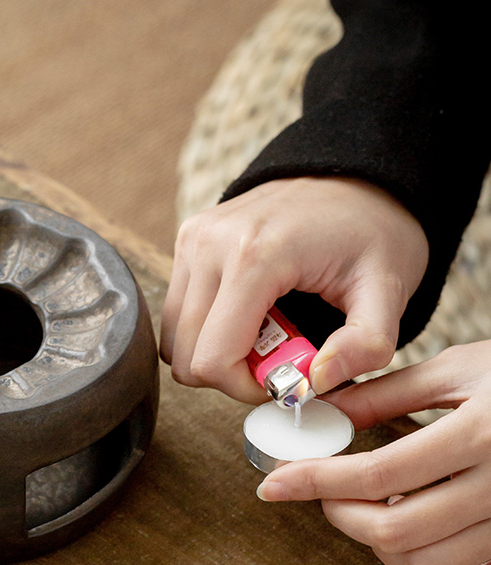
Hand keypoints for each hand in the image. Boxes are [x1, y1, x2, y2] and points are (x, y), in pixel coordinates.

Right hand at [160, 177, 427, 402]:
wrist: (352, 176)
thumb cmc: (372, 232)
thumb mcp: (389, 289)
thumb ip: (366, 344)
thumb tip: (317, 381)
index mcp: (254, 256)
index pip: (212, 360)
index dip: (246, 388)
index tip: (287, 379)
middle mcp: (209, 244)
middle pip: (185, 356)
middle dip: (232, 373)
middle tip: (280, 358)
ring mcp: (192, 239)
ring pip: (174, 338)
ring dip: (217, 351)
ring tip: (267, 333)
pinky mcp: (187, 240)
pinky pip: (179, 312)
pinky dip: (208, 328)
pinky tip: (250, 314)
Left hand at [257, 341, 490, 564]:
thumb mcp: (456, 369)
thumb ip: (388, 394)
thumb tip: (324, 410)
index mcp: (479, 434)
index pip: (377, 475)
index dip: (314, 481)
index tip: (273, 484)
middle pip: (394, 531)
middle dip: (338, 514)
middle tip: (319, 490)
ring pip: (423, 564)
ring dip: (374, 542)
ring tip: (360, 506)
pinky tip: (409, 534)